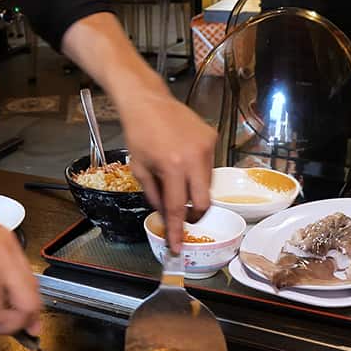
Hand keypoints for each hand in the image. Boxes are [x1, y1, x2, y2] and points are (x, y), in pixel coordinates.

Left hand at [119, 92, 216, 253]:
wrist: (148, 101)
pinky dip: (198, 171)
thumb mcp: (139, 169)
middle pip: (202, 201)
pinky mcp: (212, 138)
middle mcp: (193, 158)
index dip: (177, 231)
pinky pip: (209, 166)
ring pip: (207, 184)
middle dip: (193, 214)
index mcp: (171, 167)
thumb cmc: (138, 134)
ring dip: (195, 190)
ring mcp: (206, 147)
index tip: (177, 248)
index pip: (176, 208)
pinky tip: (184, 161)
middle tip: (183, 217)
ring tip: (178, 178)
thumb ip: (154, 195)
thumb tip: (165, 214)